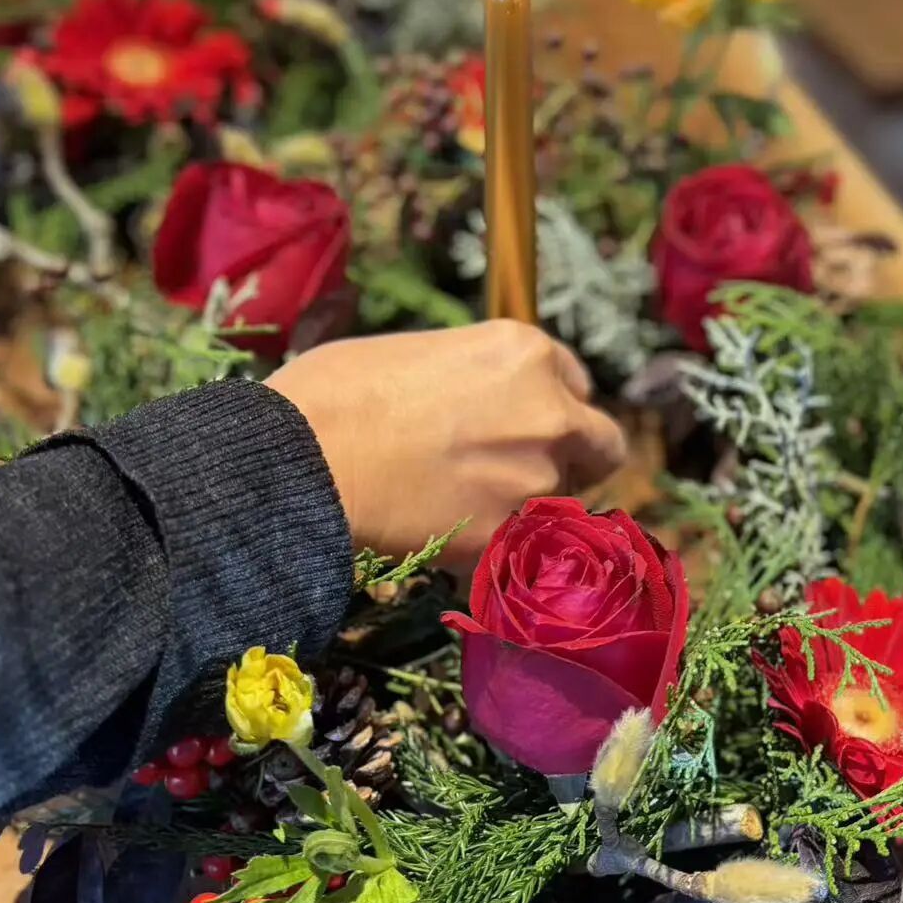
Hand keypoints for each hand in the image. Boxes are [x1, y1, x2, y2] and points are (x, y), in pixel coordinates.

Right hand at [266, 322, 626, 566]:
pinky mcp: (511, 539)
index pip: (576, 383)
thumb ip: (472, 378)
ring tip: (464, 508)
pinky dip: (501, 550)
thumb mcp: (419, 353)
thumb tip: (474, 403)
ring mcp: (537, 479)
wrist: (303, 460)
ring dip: (529, 507)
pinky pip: (525, 551)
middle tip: (518, 473)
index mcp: (526, 351)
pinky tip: (451, 539)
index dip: (550, 405)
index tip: (522, 423)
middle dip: (571, 459)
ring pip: (563, 503)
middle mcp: (551, 411)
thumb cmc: (336, 391)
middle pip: (599, 445)